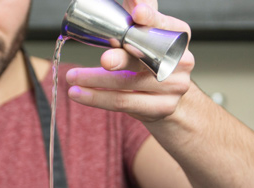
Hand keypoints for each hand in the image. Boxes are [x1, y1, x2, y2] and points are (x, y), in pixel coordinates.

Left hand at [65, 0, 193, 122]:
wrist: (168, 95)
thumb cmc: (150, 57)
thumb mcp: (147, 33)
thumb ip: (139, 13)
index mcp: (179, 36)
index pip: (165, 25)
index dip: (151, 19)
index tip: (137, 13)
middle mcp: (181, 62)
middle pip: (145, 58)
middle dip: (121, 58)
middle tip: (103, 58)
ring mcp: (174, 87)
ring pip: (127, 84)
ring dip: (95, 81)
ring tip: (72, 77)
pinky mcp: (161, 108)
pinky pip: (123, 102)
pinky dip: (97, 98)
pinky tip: (79, 93)